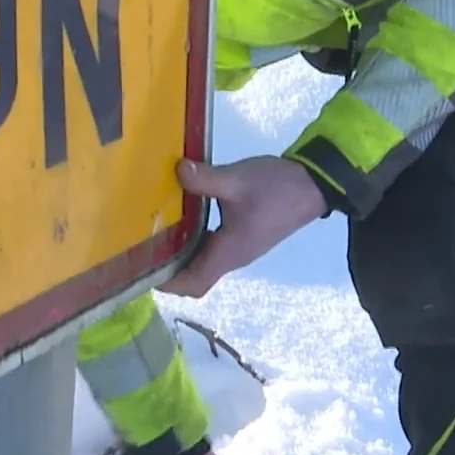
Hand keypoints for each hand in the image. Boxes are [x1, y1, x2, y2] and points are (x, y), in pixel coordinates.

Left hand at [159, 156, 326, 297]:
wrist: (313, 184)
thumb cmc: (276, 187)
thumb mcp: (238, 180)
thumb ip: (205, 179)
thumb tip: (177, 171)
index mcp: (229, 252)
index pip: (195, 284)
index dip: (169, 283)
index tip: (143, 268)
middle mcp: (233, 257)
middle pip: (195, 277)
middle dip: (168, 268)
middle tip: (141, 247)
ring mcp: (239, 248)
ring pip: (203, 262)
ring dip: (180, 253)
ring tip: (154, 232)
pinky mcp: (243, 236)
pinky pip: (212, 248)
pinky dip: (193, 240)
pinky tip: (181, 218)